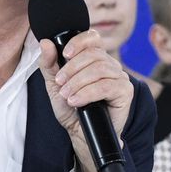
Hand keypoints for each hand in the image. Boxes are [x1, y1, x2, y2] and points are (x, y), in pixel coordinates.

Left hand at [38, 32, 132, 171]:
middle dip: (72, 69)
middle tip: (60, 84)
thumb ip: (49, 63)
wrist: (79, 133)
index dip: (79, 42)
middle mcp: (109, 65)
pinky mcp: (125, 92)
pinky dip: (87, 93)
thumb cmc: (70, 108)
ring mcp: (119, 77)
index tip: (65, 54)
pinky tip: (76, 101)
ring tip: (67, 96)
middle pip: (93, 54)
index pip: (93, 38)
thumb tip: (45, 42)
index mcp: (94, 59)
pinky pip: (107, 86)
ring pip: (99, 69)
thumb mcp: (54, 84)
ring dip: (78, 82)